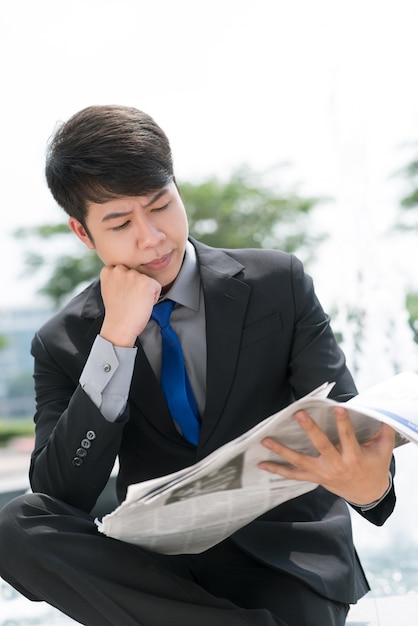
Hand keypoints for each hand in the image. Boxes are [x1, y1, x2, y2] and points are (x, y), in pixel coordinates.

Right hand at [99, 264, 161, 346]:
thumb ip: (116, 278)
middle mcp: (120, 269)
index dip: (127, 284)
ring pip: (147, 280)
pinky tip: (142, 304)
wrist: (119, 326)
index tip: (123, 294)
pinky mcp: (146, 282)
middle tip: (130, 300)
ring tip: (135, 303)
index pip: (125, 270)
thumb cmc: (117, 312)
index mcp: (108, 270)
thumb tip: (128, 276)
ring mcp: (134, 275)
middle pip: (137, 274)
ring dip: (145, 291)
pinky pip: (157, 287)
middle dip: (137, 286)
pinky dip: (153, 298)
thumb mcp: (109, 289)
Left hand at [259, 406, 395, 505]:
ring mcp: (323, 473)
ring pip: (300, 462)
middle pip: (322, 446)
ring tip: (266, 440)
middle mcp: (336, 465)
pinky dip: (278, 470)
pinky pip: (294, 475)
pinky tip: (263, 465)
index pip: (348, 437)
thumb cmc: (375, 466)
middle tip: (299, 414)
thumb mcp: (384, 450)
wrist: (368, 494)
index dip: (343, 423)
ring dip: (282, 451)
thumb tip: (384, 412)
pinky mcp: (315, 478)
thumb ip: (384, 431)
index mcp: (354, 457)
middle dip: (310, 430)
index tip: (337, 408)